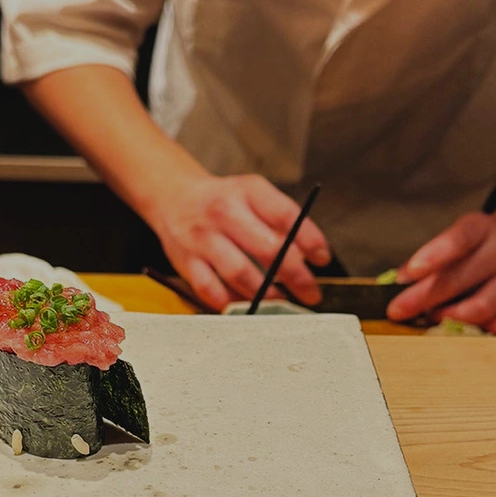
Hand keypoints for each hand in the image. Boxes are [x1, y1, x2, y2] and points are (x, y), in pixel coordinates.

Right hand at [146, 174, 330, 310]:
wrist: (173, 196)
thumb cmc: (222, 201)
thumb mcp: (253, 194)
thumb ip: (280, 220)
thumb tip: (311, 254)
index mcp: (247, 191)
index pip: (286, 216)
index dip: (310, 240)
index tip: (322, 259)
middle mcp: (224, 212)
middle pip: (268, 248)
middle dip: (295, 275)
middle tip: (311, 292)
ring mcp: (202, 238)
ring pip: (239, 272)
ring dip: (266, 293)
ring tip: (282, 302)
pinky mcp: (186, 261)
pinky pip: (210, 289)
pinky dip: (231, 301)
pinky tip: (246, 304)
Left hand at [386, 212, 495, 334]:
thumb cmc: (475, 245)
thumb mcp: (452, 239)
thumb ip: (427, 259)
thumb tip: (399, 282)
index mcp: (481, 228)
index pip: (459, 239)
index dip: (434, 256)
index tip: (410, 273)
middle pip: (461, 278)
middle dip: (424, 297)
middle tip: (398, 310)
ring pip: (484, 306)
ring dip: (451, 316)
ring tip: (431, 317)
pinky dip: (490, 330)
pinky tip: (469, 329)